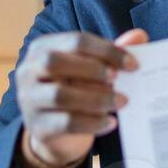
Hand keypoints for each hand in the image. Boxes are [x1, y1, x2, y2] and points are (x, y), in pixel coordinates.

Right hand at [14, 29, 147, 167]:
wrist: (56, 132)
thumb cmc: (75, 89)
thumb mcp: (91, 69)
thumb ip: (111, 52)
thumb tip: (139, 36)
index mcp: (42, 47)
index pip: (75, 41)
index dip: (105, 50)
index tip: (132, 64)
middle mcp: (28, 70)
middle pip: (55, 62)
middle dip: (91, 69)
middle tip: (118, 79)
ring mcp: (29, 99)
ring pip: (60, 95)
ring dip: (96, 98)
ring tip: (121, 102)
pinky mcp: (37, 126)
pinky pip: (65, 123)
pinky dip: (92, 122)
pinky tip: (110, 122)